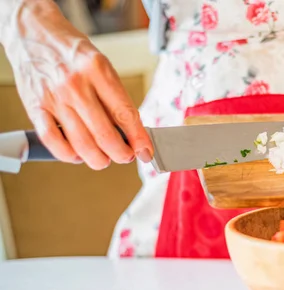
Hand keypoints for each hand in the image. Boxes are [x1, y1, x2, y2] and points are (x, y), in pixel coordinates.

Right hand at [2, 0, 152, 169]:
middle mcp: (76, 84)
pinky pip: (53, 141)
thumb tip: (131, 130)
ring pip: (81, 143)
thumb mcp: (102, 65)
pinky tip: (78, 155)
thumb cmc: (71, 51)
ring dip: (98, 159)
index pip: (124, 114)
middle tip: (126, 156)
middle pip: (104, 134)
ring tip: (105, 159)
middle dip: (121, 154)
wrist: (33, 32)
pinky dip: (68, 155)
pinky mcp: (35, 106)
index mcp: (98, 70)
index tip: (146, 152)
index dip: (138, 139)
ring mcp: (54, 97)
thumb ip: (114, 96)